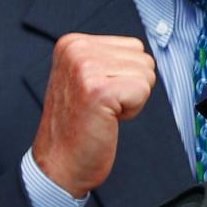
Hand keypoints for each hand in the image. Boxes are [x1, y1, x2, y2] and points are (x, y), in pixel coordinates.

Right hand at [32, 34, 156, 196]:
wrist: (60, 164)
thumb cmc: (78, 127)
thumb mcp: (85, 78)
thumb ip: (108, 59)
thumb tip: (144, 55)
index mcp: (72, 43)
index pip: (133, 46)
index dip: (125, 76)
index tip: (99, 95)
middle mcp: (76, 50)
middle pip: (143, 58)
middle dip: (131, 86)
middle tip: (103, 106)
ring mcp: (85, 68)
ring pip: (146, 74)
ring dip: (132, 99)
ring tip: (103, 112)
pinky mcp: (98, 90)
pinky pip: (143, 91)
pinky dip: (132, 111)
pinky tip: (107, 120)